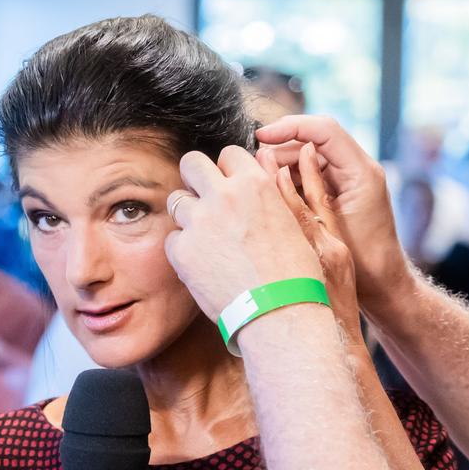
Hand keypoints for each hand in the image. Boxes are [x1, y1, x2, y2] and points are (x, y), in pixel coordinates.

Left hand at [165, 146, 323, 320]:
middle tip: (206, 200)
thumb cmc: (296, 273)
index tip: (231, 187)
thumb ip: (273, 189)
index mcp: (255, 184)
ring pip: (177, 200)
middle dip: (197, 178)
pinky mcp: (181, 251)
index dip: (229, 171)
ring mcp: (199, 222)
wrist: (280, 314)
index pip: (228, 154)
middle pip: (191, 163)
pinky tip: (204, 264)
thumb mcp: (293, 221)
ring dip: (189, 215)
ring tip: (208, 239)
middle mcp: (223, 196)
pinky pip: (172, 238)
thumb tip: (264, 161)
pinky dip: (183, 249)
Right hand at [256, 115, 411, 313]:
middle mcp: (359, 169)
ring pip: (310, 156)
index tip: (261, 136)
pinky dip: (291, 178)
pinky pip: (313, 174)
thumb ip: (303, 190)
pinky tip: (270, 190)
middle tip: (252, 164)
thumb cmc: (363, 263)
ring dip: (282, 163)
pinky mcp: (342, 192)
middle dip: (281, 147)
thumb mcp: (326, 224)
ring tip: (256, 178)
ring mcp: (350, 180)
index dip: (289, 127)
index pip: (324, 129)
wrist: (384, 285)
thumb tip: (272, 160)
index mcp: (361, 171)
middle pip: (314, 140)